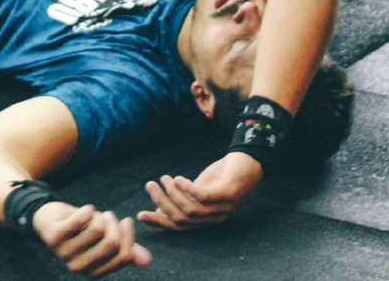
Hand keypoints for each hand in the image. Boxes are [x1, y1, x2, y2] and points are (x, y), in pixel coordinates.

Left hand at [33, 201, 150, 276]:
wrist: (50, 218)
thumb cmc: (82, 229)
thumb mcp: (105, 239)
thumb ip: (126, 249)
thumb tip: (147, 261)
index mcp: (94, 272)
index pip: (124, 255)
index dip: (129, 236)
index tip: (126, 222)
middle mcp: (79, 267)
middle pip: (112, 243)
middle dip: (115, 224)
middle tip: (109, 216)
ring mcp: (64, 253)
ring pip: (98, 229)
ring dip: (100, 216)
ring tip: (93, 215)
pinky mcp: (54, 237)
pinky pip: (81, 219)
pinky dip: (87, 210)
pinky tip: (85, 210)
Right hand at [137, 152, 262, 229]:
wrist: (248, 161)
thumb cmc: (222, 176)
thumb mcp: (199, 189)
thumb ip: (183, 200)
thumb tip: (160, 209)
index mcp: (206, 219)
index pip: (179, 226)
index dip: (159, 222)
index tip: (140, 215)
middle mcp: (215, 218)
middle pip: (182, 218)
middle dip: (162, 202)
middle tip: (150, 185)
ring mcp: (224, 207)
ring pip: (191, 209)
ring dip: (173, 193)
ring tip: (164, 178)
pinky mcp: (229, 193)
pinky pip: (204, 196)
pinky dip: (187, 188)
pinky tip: (178, 178)